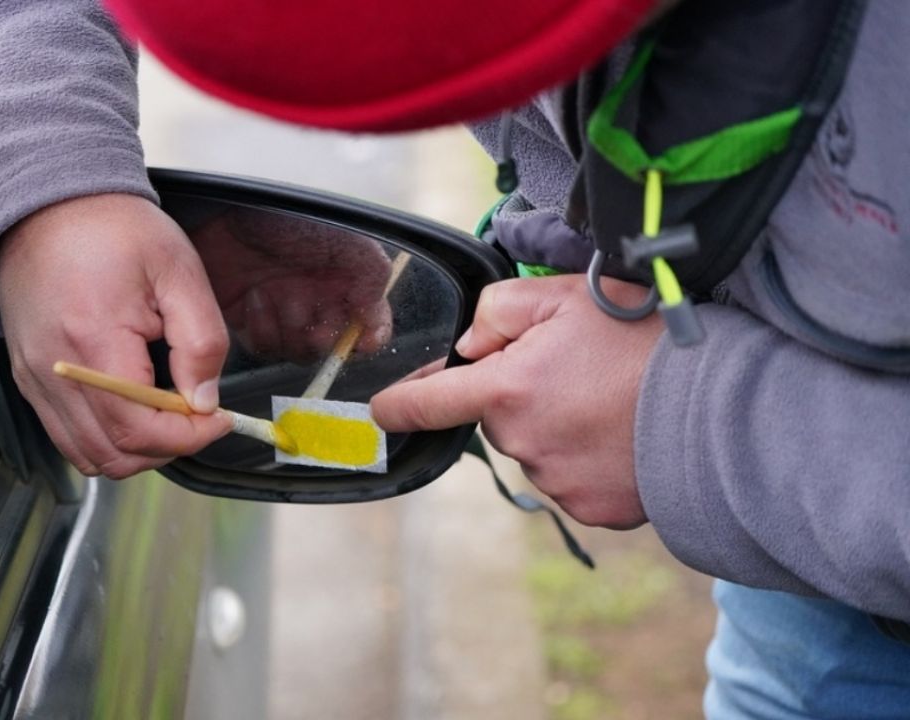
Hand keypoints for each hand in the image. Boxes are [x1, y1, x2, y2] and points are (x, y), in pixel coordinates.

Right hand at [0, 193, 231, 478]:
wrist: (49, 202)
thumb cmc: (111, 228)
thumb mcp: (178, 272)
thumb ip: (201, 341)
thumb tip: (204, 399)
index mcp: (93, 342)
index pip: (140, 429)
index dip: (188, 436)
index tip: (219, 418)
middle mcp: (54, 371)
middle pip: (113, 453)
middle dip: (167, 446)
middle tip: (198, 416)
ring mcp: (35, 378)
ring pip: (88, 455)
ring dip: (135, 448)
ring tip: (166, 414)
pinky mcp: (28, 377)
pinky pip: (66, 435)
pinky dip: (104, 437)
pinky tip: (132, 408)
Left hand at [189, 208, 393, 362]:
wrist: (222, 215)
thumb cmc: (283, 217)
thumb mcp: (341, 237)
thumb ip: (371, 274)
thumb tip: (373, 313)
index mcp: (344, 281)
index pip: (370, 322)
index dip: (371, 336)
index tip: (364, 341)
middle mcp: (317, 300)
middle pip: (333, 345)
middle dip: (324, 336)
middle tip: (314, 322)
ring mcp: (284, 313)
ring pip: (299, 350)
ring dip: (288, 328)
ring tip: (272, 293)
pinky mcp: (251, 322)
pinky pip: (265, 348)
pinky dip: (261, 329)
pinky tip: (252, 298)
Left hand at [371, 275, 663, 528]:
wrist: (725, 407)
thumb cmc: (646, 342)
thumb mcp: (567, 296)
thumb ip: (501, 309)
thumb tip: (471, 345)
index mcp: (505, 390)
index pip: (423, 404)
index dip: (398, 403)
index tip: (384, 406)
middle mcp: (522, 444)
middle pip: (499, 418)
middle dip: (521, 396)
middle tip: (579, 371)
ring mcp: (557, 482)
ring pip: (537, 449)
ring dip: (558, 428)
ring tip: (613, 402)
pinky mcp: (592, 510)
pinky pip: (573, 480)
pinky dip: (590, 460)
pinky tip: (625, 435)